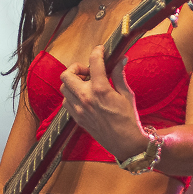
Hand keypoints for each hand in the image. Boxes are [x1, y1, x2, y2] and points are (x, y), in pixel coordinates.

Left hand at [59, 45, 146, 159]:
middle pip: (67, 74)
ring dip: (72, 82)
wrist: (125, 143)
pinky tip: (83, 97)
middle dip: (77, 68)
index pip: (94, 62)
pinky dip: (71, 96)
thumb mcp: (127, 95)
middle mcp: (86, 98)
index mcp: (100, 89)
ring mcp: (79, 109)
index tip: (100, 50)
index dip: (97, 52)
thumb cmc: (128, 120)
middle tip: (89, 71)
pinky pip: (66, 102)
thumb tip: (121, 60)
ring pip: (63, 88)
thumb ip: (120, 75)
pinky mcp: (77, 118)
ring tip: (86, 84)